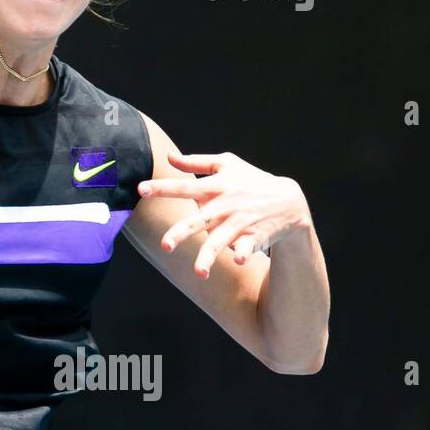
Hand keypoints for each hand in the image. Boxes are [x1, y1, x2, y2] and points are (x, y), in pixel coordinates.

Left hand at [137, 151, 313, 277]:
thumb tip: (168, 156)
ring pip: (220, 242)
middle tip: (164, 246)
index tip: (140, 189)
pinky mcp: (254, 237)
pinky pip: (247, 248)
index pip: (183, 187)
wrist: (288, 200)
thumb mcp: (227, 164)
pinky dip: (244, 253)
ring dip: (210, 257)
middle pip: (198, 221)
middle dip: (181, 233)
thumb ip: (196, 162)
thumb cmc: (251, 180)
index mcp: (214, 187)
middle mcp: (224, 206)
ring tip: (199, 273)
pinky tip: (238, 261)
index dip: (162, 188)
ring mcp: (239, 223)